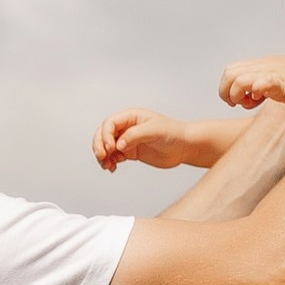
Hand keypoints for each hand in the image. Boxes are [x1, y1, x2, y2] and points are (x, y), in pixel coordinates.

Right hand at [94, 108, 210, 171]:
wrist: (184, 147)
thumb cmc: (173, 133)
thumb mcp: (154, 130)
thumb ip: (135, 135)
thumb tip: (118, 145)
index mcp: (131, 117)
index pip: (110, 123)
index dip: (105, 135)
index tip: (110, 148)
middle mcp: (127, 127)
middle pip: (103, 134)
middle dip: (99, 145)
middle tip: (102, 157)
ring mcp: (128, 140)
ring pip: (107, 146)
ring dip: (103, 156)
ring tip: (107, 166)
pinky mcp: (131, 152)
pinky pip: (114, 156)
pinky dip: (110, 162)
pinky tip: (112, 168)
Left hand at [217, 55, 284, 110]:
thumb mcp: (279, 79)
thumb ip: (264, 84)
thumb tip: (253, 93)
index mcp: (261, 65)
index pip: (231, 70)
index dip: (228, 87)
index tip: (239, 100)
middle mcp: (262, 66)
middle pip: (228, 73)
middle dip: (226, 92)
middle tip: (240, 104)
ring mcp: (270, 73)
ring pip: (237, 79)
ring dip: (236, 95)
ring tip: (249, 103)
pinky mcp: (280, 81)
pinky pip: (259, 83)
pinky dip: (253, 92)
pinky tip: (261, 100)